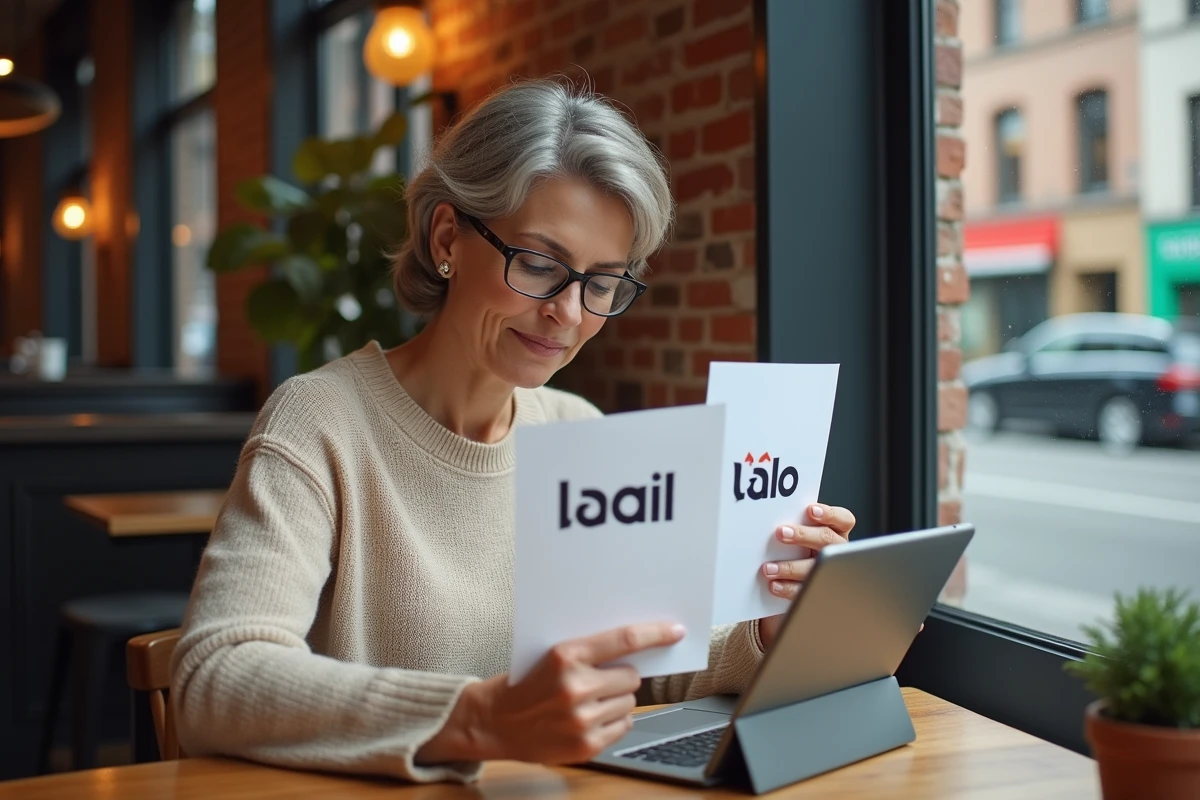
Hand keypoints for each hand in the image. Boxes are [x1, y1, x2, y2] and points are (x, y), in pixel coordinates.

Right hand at [416, 622, 684, 765]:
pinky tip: (589, 718)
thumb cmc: (525, 682)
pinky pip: (623, 726)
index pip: (624, 639)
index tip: (675, 631)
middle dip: (623, 675)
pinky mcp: (585, 745)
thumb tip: (638, 648)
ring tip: (588, 701)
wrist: (494, 721)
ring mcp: (581, 719)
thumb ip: (590, 651)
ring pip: (629, 702)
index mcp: (565, 656)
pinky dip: (613, 722)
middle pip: (631, 675)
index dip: (654, 633)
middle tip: (601, 679)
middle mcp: (575, 687)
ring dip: (617, 700)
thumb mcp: (551, 655)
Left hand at [758, 503, 854, 648]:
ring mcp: (829, 571)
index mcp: (837, 532)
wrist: (804, 581)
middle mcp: (836, 550)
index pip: (843, 520)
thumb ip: (798, 524)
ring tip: (769, 568)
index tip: (810, 511)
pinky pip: (805, 590)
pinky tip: (774, 584)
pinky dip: (788, 587)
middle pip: (827, 540)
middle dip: (803, 535)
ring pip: (815, 568)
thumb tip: (774, 518)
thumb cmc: (801, 548)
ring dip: (790, 567)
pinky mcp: (818, 591)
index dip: (829, 515)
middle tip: (781, 533)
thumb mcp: (805, 533)